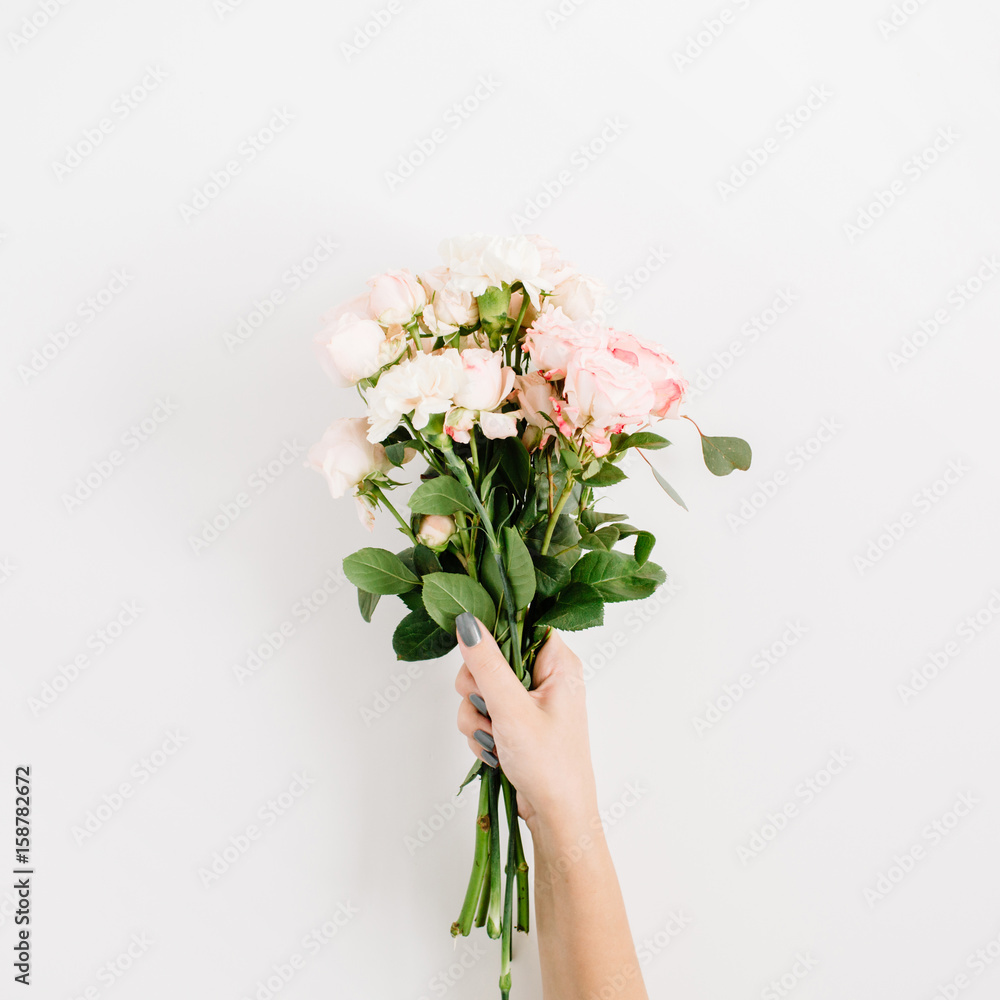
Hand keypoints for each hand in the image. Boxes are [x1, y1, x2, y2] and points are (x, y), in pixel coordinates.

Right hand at [453, 613, 598, 828]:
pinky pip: (482, 713)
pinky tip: (494, 750)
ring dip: (477, 716)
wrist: (557, 818)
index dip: (492, 637)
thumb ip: (486, 664)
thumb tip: (466, 621)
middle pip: (490, 657)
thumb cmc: (549, 765)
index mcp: (557, 663)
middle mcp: (544, 677)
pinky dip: (481, 732)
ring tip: (496, 739)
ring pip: (480, 688)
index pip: (518, 625)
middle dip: (478, 689)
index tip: (478, 658)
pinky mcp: (515, 723)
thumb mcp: (512, 710)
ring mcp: (528, 701)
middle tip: (489, 710)